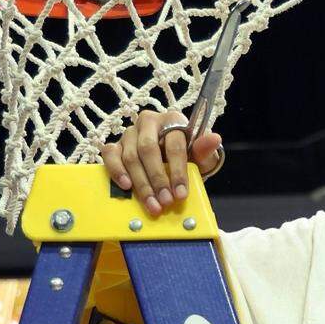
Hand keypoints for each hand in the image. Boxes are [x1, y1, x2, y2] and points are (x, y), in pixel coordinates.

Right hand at [100, 110, 222, 215]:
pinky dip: (116, 171)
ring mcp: (130, 133)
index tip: (181, 194)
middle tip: (165, 202)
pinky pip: (110, 155)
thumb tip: (214, 138)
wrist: (171, 161)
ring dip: (141, 184)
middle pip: (149, 150)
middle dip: (158, 179)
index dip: (178, 171)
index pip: (174, 144)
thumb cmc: (187, 156)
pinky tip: (126, 186)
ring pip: (131, 156)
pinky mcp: (115, 144)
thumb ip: (205, 149)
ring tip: (151, 203)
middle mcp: (149, 122)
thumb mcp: (200, 156)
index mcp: (172, 120)